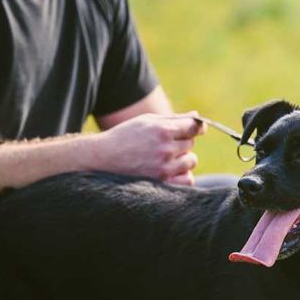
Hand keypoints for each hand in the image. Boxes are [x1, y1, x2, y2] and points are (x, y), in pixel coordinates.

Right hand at [92, 111, 206, 184]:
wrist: (102, 158)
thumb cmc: (125, 136)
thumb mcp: (147, 121)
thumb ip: (174, 119)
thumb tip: (197, 116)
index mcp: (162, 130)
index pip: (194, 126)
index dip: (196, 127)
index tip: (193, 129)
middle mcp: (165, 149)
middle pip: (191, 144)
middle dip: (182, 142)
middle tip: (165, 144)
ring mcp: (164, 168)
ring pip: (191, 161)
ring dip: (183, 159)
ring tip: (166, 158)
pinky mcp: (162, 183)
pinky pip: (187, 180)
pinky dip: (183, 175)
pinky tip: (171, 171)